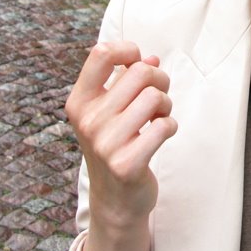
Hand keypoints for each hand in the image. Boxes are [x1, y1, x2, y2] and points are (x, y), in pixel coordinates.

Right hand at [66, 41, 177, 230]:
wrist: (115, 200)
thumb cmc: (116, 144)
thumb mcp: (110, 110)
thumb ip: (126, 80)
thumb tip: (152, 59)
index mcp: (79, 101)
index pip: (102, 53)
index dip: (129, 50)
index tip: (138, 64)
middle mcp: (88, 120)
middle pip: (140, 72)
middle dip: (159, 80)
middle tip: (158, 98)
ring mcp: (105, 144)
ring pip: (155, 97)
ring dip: (166, 105)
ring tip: (158, 117)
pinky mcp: (126, 164)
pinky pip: (164, 126)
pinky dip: (170, 126)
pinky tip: (161, 135)